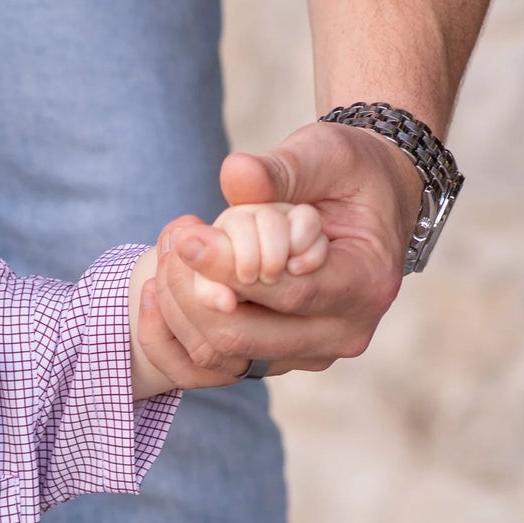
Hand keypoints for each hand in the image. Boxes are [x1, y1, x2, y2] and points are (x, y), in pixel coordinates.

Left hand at [152, 120, 420, 378]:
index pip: (287, 293)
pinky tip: (155, 292)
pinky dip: (174, 335)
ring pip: (220, 355)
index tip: (186, 239)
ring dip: (179, 310)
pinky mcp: (276, 361)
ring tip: (168, 254)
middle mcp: (342, 333)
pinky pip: (210, 367)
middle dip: (193, 291)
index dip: (228, 268)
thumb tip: (234, 174)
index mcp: (366, 284)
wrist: (367, 205)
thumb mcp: (326, 155)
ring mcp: (308, 354)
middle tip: (174, 241)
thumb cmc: (349, 173)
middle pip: (243, 336)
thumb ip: (283, 168)